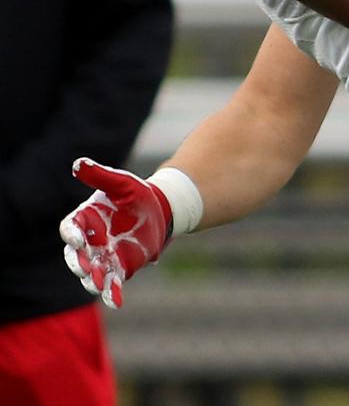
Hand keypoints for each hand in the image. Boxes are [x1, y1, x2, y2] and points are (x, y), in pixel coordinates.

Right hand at [59, 158, 171, 308]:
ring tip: (99, 284)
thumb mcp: (121, 182)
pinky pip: (112, 283)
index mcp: (85, 219)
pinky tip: (115, 301)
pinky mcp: (120, 268)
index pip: (70, 228)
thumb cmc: (137, 193)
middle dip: (79, 263)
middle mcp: (89, 241)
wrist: (161, 208)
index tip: (78, 239)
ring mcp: (103, 256)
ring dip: (93, 280)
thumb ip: (100, 175)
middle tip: (86, 268)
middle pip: (76, 256)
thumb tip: (79, 163)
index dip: (71, 235)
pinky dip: (112, 293)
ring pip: (92, 272)